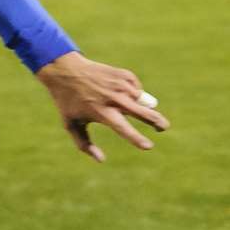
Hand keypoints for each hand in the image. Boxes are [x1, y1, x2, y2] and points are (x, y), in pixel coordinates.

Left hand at [36, 52, 167, 162]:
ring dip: (143, 107)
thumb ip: (84, 145)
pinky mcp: (123, 75)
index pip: (124, 129)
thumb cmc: (67, 101)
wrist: (65, 69)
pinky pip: (137, 89)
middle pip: (142, 112)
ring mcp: (120, 85)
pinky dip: (134, 94)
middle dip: (156, 120)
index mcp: (102, 113)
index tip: (149, 146)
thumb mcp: (71, 125)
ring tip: (136, 110)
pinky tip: (124, 95)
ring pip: (141, 100)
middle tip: (164, 127)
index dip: (137, 139)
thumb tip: (101, 160)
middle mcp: (114, 99)